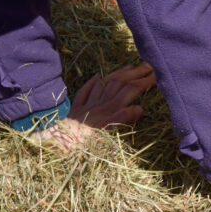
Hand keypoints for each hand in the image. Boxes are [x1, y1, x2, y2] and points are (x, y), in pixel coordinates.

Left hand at [34, 63, 155, 149]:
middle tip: (148, 66)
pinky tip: (98, 76)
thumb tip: (140, 108)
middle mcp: (98, 105)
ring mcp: (86, 106)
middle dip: (135, 74)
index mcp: (107, 111)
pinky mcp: (75, 110)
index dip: (144, 83)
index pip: (130, 91)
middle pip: (118, 84)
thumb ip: (121, 119)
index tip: (157, 76)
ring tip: (130, 67)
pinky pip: (84, 92)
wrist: (52, 144)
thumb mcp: (103, 136)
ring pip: (104, 85)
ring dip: (119, 74)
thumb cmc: (78, 145)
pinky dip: (93, 82)